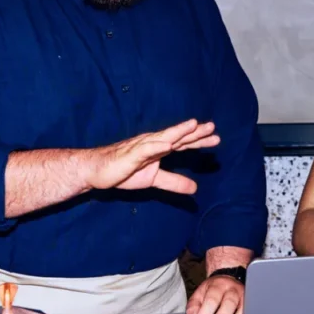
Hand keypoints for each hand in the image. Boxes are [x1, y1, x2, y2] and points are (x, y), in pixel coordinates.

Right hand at [86, 119, 218, 193]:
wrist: (97, 171)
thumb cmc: (124, 171)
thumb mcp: (154, 180)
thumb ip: (174, 182)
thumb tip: (195, 188)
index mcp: (159, 149)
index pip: (183, 144)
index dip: (199, 141)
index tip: (216, 138)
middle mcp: (153, 143)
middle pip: (177, 137)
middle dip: (194, 132)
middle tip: (212, 127)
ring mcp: (142, 147)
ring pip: (163, 138)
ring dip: (178, 131)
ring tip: (193, 125)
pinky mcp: (130, 155)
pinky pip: (145, 150)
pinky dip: (157, 146)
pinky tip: (168, 144)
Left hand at [187, 274, 244, 313]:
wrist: (228, 277)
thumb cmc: (212, 290)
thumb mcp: (199, 294)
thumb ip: (194, 306)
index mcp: (216, 285)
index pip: (210, 300)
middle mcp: (231, 289)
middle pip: (228, 302)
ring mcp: (242, 295)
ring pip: (241, 306)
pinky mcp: (248, 302)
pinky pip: (248, 311)